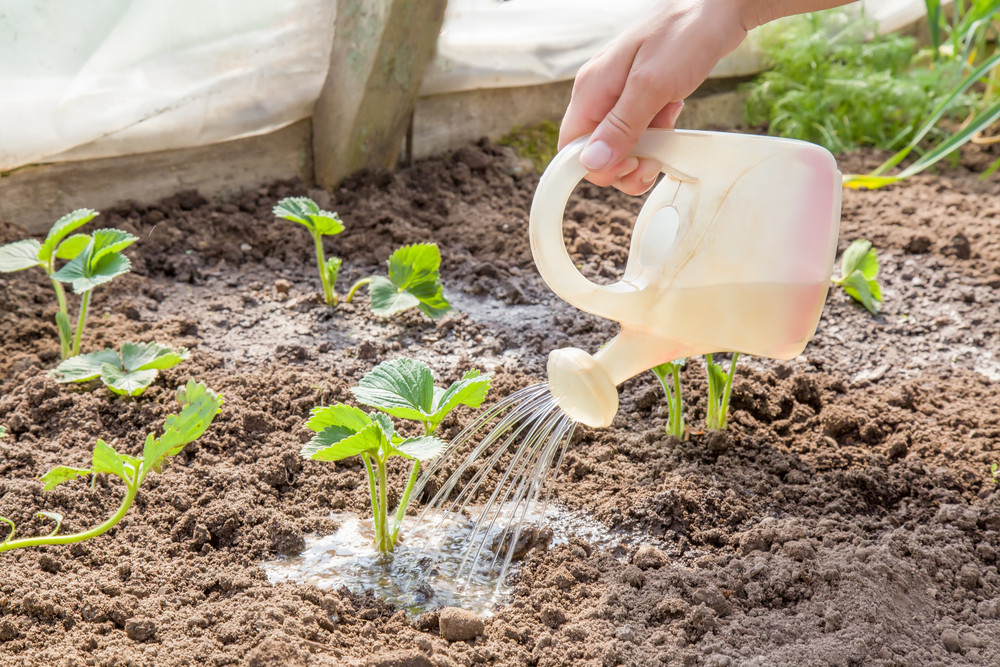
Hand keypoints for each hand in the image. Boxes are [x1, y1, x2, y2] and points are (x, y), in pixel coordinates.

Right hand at [559, 0, 748, 194]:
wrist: (717, 9)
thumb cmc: (684, 35)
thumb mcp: (652, 85)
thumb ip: (621, 127)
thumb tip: (592, 163)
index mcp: (591, 89)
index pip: (570, 148)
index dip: (596, 167)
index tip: (628, 163)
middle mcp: (599, 94)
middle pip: (595, 153)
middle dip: (623, 165)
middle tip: (653, 159)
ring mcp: (619, 96)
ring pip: (618, 146)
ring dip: (643, 153)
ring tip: (667, 134)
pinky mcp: (640, 97)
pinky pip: (638, 132)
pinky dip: (656, 135)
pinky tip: (672, 116)